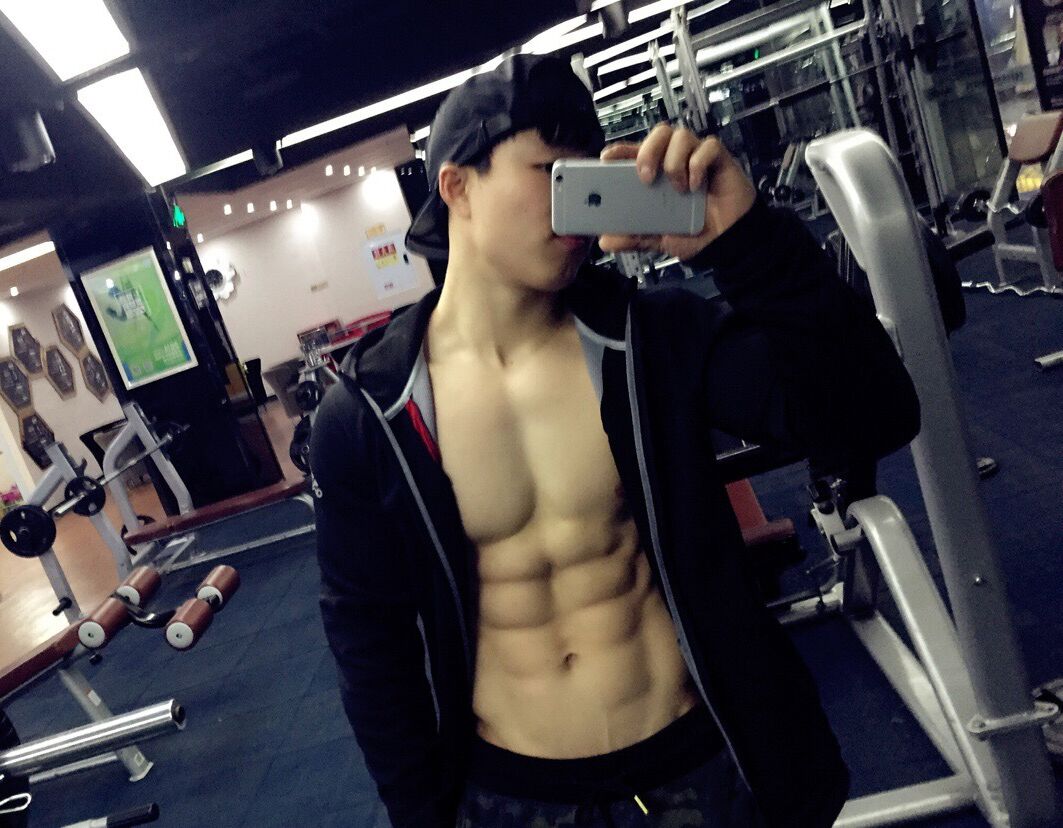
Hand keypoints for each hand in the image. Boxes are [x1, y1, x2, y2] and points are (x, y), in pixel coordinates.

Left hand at [598, 123, 756, 260]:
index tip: (607, 157)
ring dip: (674, 160)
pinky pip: (709, 146)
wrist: (726, 243)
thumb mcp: (657, 239)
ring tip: (678, 187)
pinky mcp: (720, 160)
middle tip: (645, 177)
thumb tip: (606, 241)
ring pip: (681, 135)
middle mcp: (676, 160)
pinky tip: (697, 185)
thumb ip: (633, 237)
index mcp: (658, 174)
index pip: (636, 152)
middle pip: (659, 134)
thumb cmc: (694, 234)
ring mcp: (698, 158)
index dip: (621, 149)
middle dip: (647, 150)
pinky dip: (699, 164)